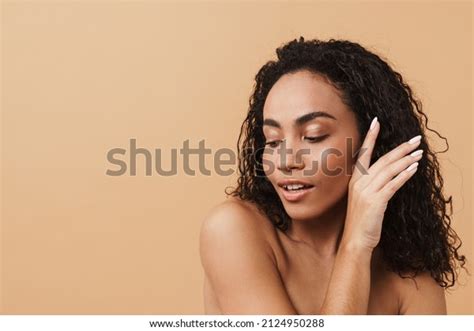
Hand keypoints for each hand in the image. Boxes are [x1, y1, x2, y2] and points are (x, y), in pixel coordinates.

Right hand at [340, 117, 422, 250]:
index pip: (363, 153)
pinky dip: (404, 175)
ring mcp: (366, 192)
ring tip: (419, 153)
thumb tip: (389, 175)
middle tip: (415, 139)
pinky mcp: (375, 201)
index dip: (370, 137)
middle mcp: (359, 183)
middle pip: (382, 160)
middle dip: (400, 148)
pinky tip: (413, 169)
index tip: (376, 122)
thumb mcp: (363, 199)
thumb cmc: (361, 221)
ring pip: (389, 170)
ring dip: (406, 160)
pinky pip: (392, 184)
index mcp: (355, 180)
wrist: (355, 240)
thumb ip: (372, 185)